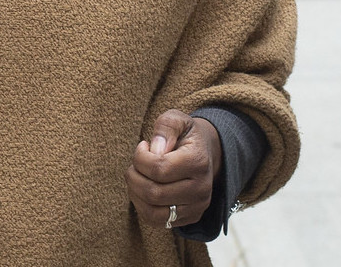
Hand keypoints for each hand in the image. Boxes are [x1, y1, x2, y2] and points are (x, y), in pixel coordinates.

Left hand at [126, 110, 221, 229]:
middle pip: (153, 193)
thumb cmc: (185, 134)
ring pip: (153, 212)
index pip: (158, 169)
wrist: (206, 152)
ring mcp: (197, 207)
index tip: (143, 146)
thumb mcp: (177, 119)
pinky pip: (157, 221)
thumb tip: (155, 149)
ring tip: (137, 176)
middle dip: (134, 175)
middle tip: (136, 163)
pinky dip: (141, 206)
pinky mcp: (190, 218)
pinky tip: (142, 189)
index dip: (140, 157)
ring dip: (135, 193)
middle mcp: (201, 189)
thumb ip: (165, 127)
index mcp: (198, 162)